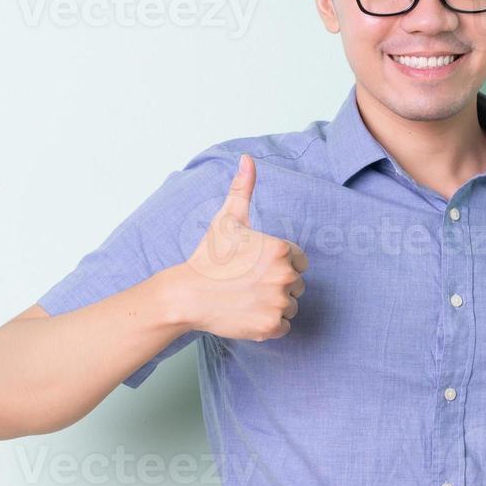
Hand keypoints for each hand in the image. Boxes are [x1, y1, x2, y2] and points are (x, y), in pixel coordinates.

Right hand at [176, 153, 307, 340]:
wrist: (187, 295)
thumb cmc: (209, 257)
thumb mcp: (227, 220)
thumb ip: (243, 189)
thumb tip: (247, 159)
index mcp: (282, 250)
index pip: (299, 261)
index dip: (277, 263)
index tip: (254, 266)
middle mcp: (285, 276)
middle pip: (296, 284)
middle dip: (276, 284)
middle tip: (247, 283)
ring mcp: (279, 303)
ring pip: (291, 306)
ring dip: (273, 304)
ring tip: (246, 297)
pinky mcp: (271, 326)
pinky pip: (284, 326)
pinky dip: (268, 324)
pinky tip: (246, 313)